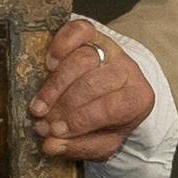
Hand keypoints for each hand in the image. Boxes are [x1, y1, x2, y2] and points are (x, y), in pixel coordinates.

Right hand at [31, 18, 158, 162]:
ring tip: (39, 106)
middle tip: (42, 121)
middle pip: (92, 84)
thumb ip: (80, 146)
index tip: (55, 131)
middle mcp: (128, 70)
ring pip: (82, 59)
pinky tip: (50, 64)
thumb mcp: (102, 141)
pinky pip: (79, 30)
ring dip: (55, 85)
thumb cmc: (108, 119)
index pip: (111, 108)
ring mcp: (110, 49)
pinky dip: (62, 44)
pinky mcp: (94, 34)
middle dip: (63, 106)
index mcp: (138, 99)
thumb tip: (50, 145)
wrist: (114, 91)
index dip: (81, 120)